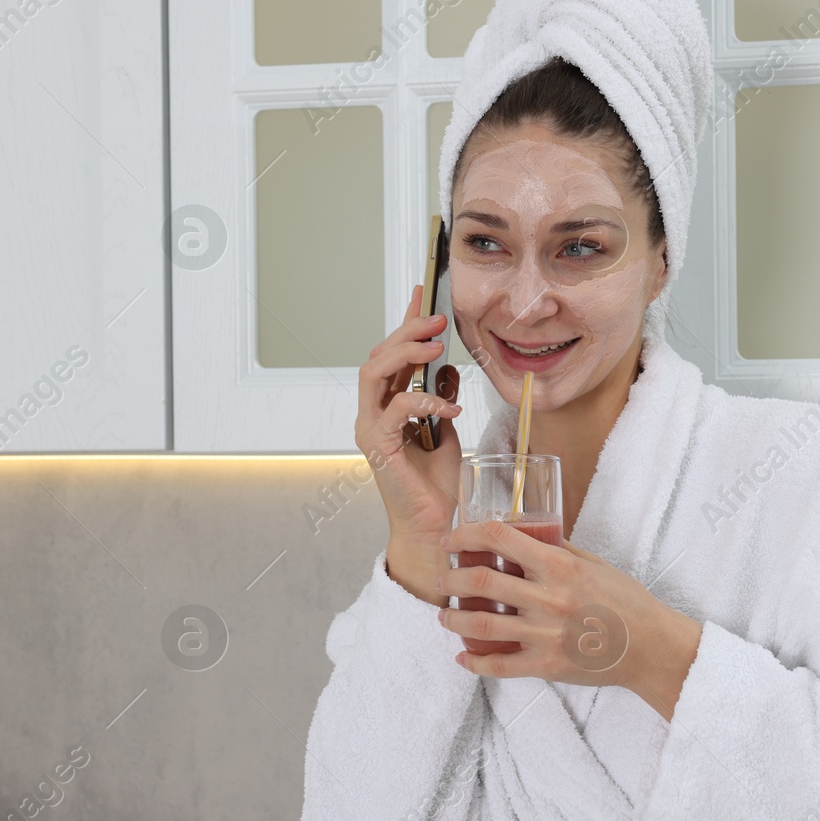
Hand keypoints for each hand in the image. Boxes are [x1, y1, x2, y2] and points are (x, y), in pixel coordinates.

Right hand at [356, 285, 463, 599]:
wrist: (435, 527)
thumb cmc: (436, 486)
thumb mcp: (446, 431)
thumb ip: (440, 398)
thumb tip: (448, 367)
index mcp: (388, 407)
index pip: (392, 355)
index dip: (405, 322)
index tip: (422, 293)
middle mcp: (373, 414)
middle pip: (378, 357)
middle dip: (407, 331)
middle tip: (436, 320)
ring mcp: (371, 430)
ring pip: (374, 374)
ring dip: (405, 354)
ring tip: (434, 346)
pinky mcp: (378, 448)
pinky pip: (393, 410)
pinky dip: (422, 401)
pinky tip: (448, 407)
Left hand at [435, 520, 702, 718]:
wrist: (652, 648)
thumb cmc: (626, 602)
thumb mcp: (594, 563)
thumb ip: (558, 549)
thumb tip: (524, 535)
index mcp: (560, 566)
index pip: (500, 538)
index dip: (467, 535)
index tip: (451, 540)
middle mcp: (549, 598)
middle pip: (480, 582)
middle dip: (452, 580)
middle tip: (444, 580)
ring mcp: (546, 635)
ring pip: (480, 626)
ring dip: (453, 620)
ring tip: (445, 616)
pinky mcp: (547, 666)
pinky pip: (499, 666)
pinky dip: (473, 663)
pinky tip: (462, 658)